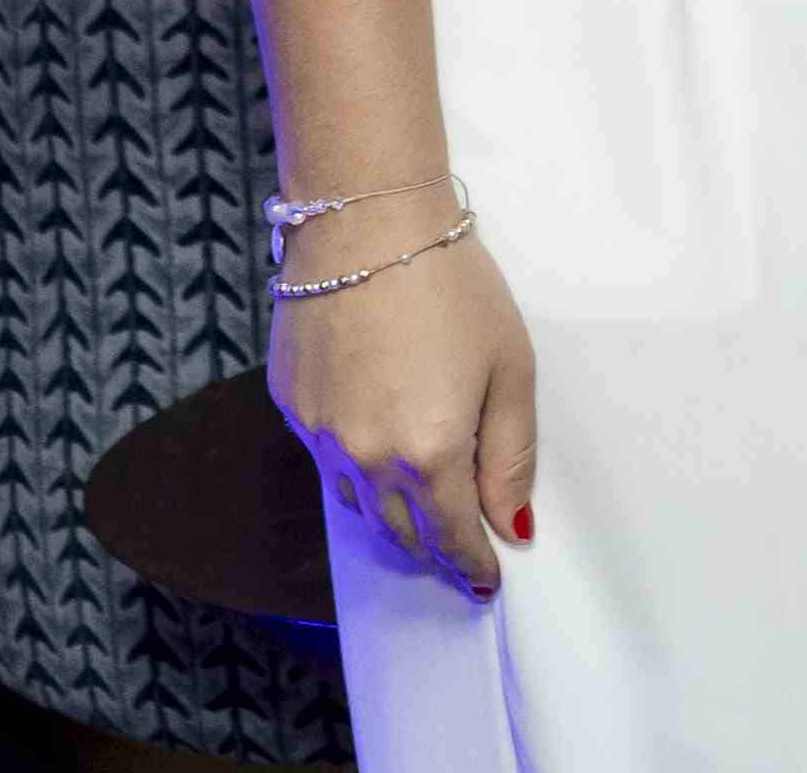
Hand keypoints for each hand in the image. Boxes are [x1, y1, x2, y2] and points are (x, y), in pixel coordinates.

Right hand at [272, 206, 537, 597]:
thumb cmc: (454, 287)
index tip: (487, 580)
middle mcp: (366, 458)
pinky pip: (326, 463)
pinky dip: (354, 474)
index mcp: (428, 454)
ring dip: (391, 522)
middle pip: (400, 533)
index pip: (452, 536)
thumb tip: (513, 523)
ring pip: (357, 506)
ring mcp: (321, 436)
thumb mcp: (510, 367)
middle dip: (433, 551)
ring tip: (419, 522)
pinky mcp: (292, 407)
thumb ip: (511, 454)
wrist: (367, 225)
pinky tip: (375, 458)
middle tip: (457, 557)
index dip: (472, 563)